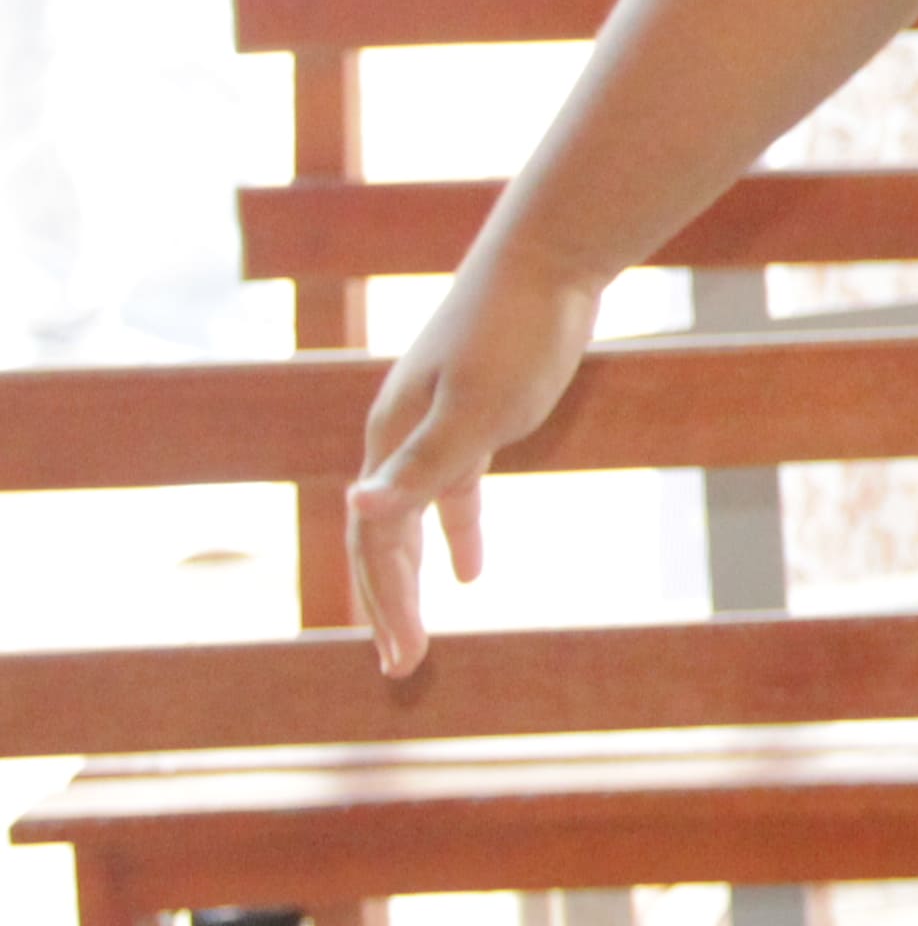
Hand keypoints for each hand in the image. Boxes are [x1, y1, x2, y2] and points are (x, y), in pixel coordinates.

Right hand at [347, 256, 605, 678]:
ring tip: (417, 633)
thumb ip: (422, 466)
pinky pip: (453, 491)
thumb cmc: (516, 332)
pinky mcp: (476, 414)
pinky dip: (458, 533)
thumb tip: (359, 511)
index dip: (383, 602)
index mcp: (389, 440)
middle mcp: (399, 436)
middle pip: (380, 537)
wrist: (550, 258)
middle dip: (388, 604)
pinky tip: (472, 571)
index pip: (371, 540)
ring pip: (412, 519)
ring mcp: (436, 424)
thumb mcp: (475, 407)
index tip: (400, 658)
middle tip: (400, 667)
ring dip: (415, 577)